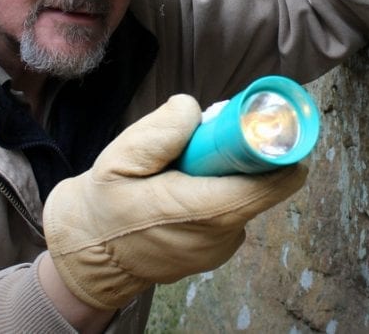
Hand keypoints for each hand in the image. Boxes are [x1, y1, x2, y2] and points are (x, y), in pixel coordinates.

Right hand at [42, 94, 306, 310]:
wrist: (90, 257)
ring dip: (229, 174)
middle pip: (260, 186)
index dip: (278, 153)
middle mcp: (218, 237)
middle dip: (246, 155)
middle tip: (210, 138)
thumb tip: (195, 110)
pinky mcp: (219, 250)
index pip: (263, 186)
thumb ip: (159, 132)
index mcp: (196, 212)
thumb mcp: (118, 160)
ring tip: (187, 168)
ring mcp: (221, 248)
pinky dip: (220, 192)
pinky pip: (234, 209)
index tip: (268, 126)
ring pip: (247, 196)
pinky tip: (187, 189)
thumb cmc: (105, 205)